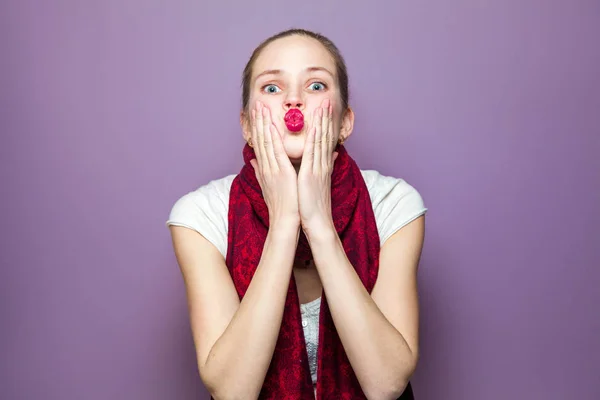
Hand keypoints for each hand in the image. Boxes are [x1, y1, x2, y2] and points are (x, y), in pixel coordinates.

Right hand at [249, 101, 299, 224]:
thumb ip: (261, 171)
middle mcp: (266, 166)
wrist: (285, 221)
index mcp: (265, 169)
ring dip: (264, 123)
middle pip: (260, 139)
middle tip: (257, 103)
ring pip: (266, 141)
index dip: (258, 127)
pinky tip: (272, 125)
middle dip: (258, 120)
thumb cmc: (281, 205)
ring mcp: (272, 169)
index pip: (260, 144)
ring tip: (261, 107)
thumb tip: (254, 161)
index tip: (257, 114)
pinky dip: (273, 137)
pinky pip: (276, 151)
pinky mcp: (281, 172)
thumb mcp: (269, 186)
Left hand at [298, 98, 338, 233]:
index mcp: (320, 166)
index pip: (322, 141)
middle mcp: (321, 165)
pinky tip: (315, 126)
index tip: (324, 111)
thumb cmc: (311, 206)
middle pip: (324, 137)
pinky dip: (314, 139)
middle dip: (326, 118)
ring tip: (323, 106)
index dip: (324, 125)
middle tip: (327, 101)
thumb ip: (317, 168)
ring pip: (320, 141)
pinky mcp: (312, 174)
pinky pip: (313, 154)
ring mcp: (318, 168)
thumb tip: (323, 158)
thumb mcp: (315, 184)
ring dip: (321, 123)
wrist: (317, 222)